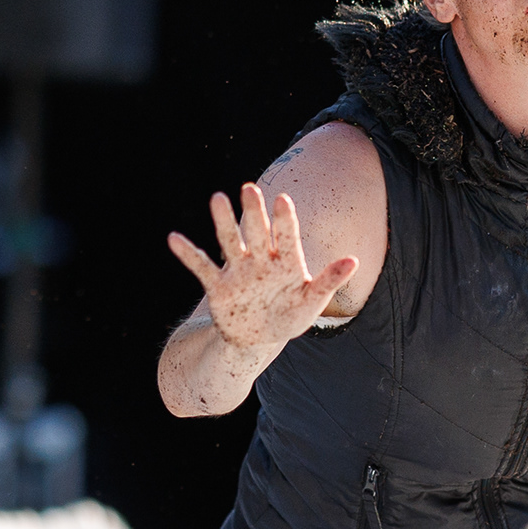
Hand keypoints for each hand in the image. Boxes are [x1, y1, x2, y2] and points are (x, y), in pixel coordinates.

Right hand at [168, 180, 356, 346]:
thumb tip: (353, 259)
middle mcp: (261, 259)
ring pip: (230, 241)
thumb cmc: (290, 316)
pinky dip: (188, 254)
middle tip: (249, 189)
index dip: (284, 219)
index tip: (282, 200)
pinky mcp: (218, 286)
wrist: (258, 339)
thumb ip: (329, 281)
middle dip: (254, 212)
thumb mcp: (312, 302)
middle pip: (257, 231)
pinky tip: (173, 238)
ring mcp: (238, 270)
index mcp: (286, 261)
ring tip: (217, 198)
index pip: (287, 236)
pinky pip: (201, 267)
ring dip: (223, 221)